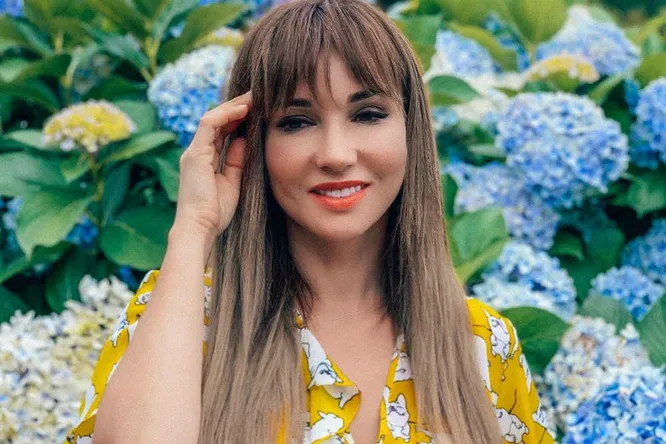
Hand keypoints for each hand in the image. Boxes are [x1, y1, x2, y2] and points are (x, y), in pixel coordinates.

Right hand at [173, 91, 251, 241]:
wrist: (201, 228)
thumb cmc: (216, 212)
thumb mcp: (233, 181)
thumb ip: (237, 160)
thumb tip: (246, 140)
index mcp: (205, 160)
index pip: (221, 131)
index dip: (238, 119)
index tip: (257, 110)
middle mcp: (197, 152)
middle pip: (217, 121)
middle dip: (237, 107)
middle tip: (257, 96)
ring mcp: (194, 152)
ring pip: (213, 118)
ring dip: (233, 106)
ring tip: (253, 97)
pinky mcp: (195, 154)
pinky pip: (209, 125)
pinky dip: (226, 115)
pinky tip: (243, 109)